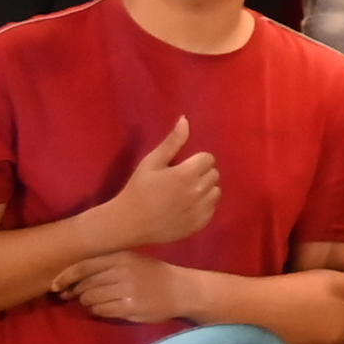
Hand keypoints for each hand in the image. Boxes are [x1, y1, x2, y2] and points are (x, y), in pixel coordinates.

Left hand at [63, 250, 184, 322]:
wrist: (182, 290)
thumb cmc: (153, 274)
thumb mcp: (132, 260)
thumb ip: (104, 265)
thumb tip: (70, 279)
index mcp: (121, 257)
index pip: (83, 266)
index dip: (64, 277)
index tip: (54, 286)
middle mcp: (122, 272)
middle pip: (84, 285)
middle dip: (76, 292)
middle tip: (76, 296)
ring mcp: (126, 290)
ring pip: (89, 299)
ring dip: (88, 303)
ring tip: (99, 301)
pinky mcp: (129, 307)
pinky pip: (100, 311)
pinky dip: (99, 311)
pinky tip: (109, 307)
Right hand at [96, 119, 223, 255]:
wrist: (128, 223)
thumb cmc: (138, 190)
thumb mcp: (151, 162)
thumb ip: (172, 142)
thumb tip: (185, 119)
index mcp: (186, 174)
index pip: (208, 158)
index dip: (195, 161)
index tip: (180, 167)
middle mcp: (198, 191)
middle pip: (214, 174)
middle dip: (200, 174)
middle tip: (180, 181)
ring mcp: (200, 209)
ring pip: (216, 191)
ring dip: (204, 190)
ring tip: (184, 194)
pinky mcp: (200, 224)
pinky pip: (212, 209)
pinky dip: (203, 206)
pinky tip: (185, 208)